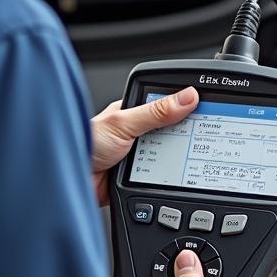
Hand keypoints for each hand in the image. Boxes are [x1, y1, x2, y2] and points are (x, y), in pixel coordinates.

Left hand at [90, 87, 198, 205]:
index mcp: (133, 111)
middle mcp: (136, 131)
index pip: (167, 102)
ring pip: (169, 153)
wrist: (68, 179)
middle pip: (172, 129)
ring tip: (188, 155)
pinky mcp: (138, 176)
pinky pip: (161, 174)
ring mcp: (138, 154)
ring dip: (175, 157)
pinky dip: (167, 175)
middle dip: (184, 134)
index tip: (208, 108)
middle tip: (201, 134)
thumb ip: (155, 112)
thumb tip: (187, 97)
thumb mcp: (124, 123)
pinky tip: (174, 174)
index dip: (187, 105)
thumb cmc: (83, 143)